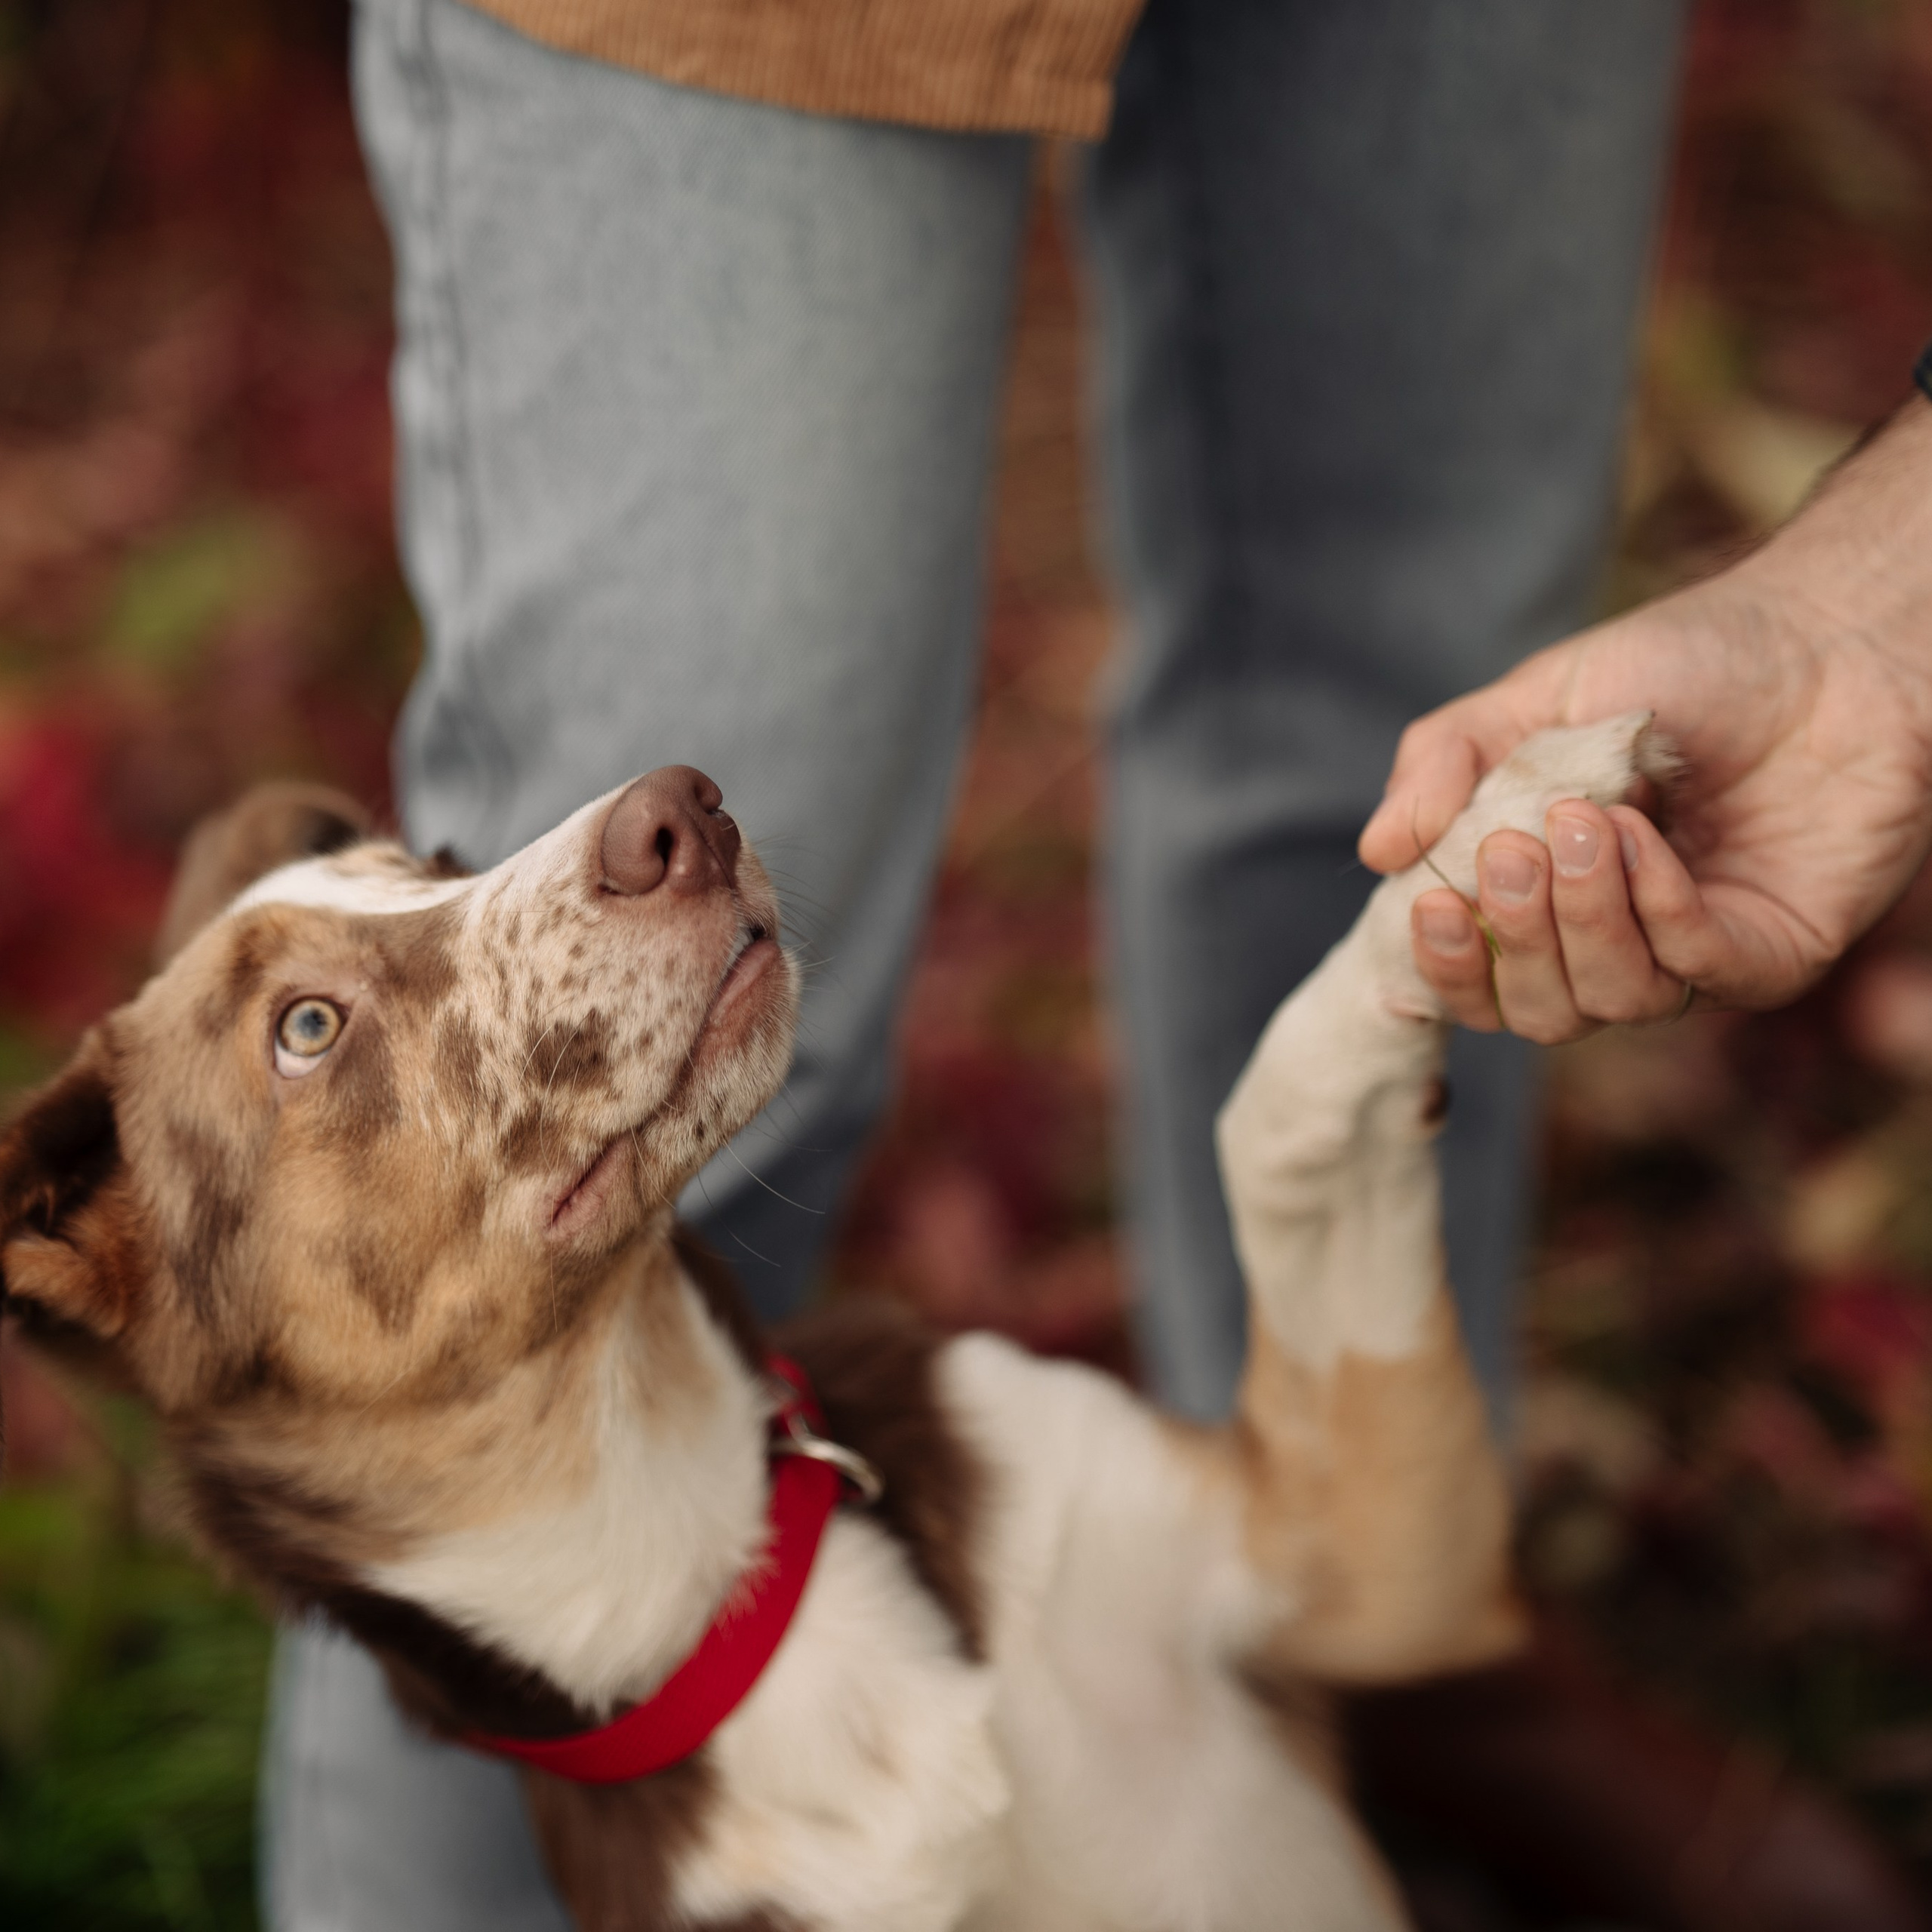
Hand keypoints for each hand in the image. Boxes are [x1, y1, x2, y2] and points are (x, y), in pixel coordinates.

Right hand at [1359, 397, 1931, 1041]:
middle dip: (1513, 937)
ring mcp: (1691, 957)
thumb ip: (1444, 762)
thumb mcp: (1534, 698)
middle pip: (1533, 1011)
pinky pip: (1691, 972)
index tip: (1431, 903)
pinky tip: (1645, 838)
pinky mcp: (1770, 956)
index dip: (1443, 968)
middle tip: (1513, 848)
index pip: (1475, 983)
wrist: (1827, 640)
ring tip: (1588, 823)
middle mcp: (1614, 944)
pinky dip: (1654, 908)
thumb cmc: (1682, 665)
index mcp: (1547, 900)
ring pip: (1606, 1003)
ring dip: (1581, 921)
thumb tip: (1376, 854)